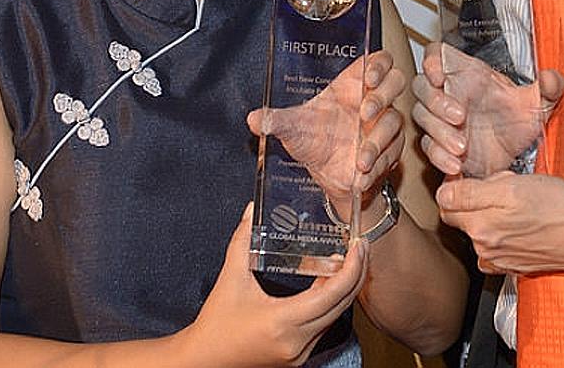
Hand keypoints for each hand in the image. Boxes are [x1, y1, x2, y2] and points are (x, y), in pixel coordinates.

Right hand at [190, 204, 368, 366]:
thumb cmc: (215, 322)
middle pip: (342, 305)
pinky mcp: (298, 358)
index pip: (333, 294)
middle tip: (360, 247)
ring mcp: (300, 354)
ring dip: (344, 290)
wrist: (203, 360)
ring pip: (334, 317)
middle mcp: (298, 342)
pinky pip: (323, 327)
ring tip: (347, 261)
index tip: (358, 245)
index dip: (352, 268)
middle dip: (356, 274)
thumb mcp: (230, 278)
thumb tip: (252, 210)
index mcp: (284, 322)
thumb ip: (242, 241)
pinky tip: (327, 284)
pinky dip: (330, 304)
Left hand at [248, 50, 405, 204]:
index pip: (378, 60)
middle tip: (364, 113)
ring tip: (360, 160)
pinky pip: (394, 152)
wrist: (327, 177)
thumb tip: (253, 119)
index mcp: (351, 85)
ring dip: (378, 141)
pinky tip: (363, 175)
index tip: (369, 77)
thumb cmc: (314, 142)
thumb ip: (277, 121)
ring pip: (394, 121)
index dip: (379, 64)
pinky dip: (379, 164)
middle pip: (396, 82)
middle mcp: (372, 100)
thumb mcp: (294, 130)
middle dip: (382, 97)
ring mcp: (384, 124)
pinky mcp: (391, 149)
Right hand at [412, 43, 563, 177]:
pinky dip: (438, 155)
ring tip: (461, 146)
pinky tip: (454, 164)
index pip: (438, 55)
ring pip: (422, 117)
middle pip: (423, 86)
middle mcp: (450, 94)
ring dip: (438, 131)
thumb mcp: (538, 104)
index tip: (438, 74)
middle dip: (436, 101)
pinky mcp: (441, 146)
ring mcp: (442, 121)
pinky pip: (427, 146)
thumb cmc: (519, 121)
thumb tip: (552, 77)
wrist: (516, 156)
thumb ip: (549, 89)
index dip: (432, 61)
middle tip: (459, 117)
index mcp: (469, 75)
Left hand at [435, 172, 563, 274]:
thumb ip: (472, 192)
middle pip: (461, 219)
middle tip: (498, 191)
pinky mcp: (514, 266)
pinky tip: (517, 227)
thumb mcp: (511, 186)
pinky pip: (495, 249)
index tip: (469, 178)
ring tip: (512, 208)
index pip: (445, 204)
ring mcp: (500, 260)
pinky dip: (500, 238)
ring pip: (479, 233)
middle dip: (472, 203)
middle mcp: (485, 248)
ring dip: (487, 220)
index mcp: (480, 226)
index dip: (455, 186)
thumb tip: (444, 193)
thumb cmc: (557, 207)